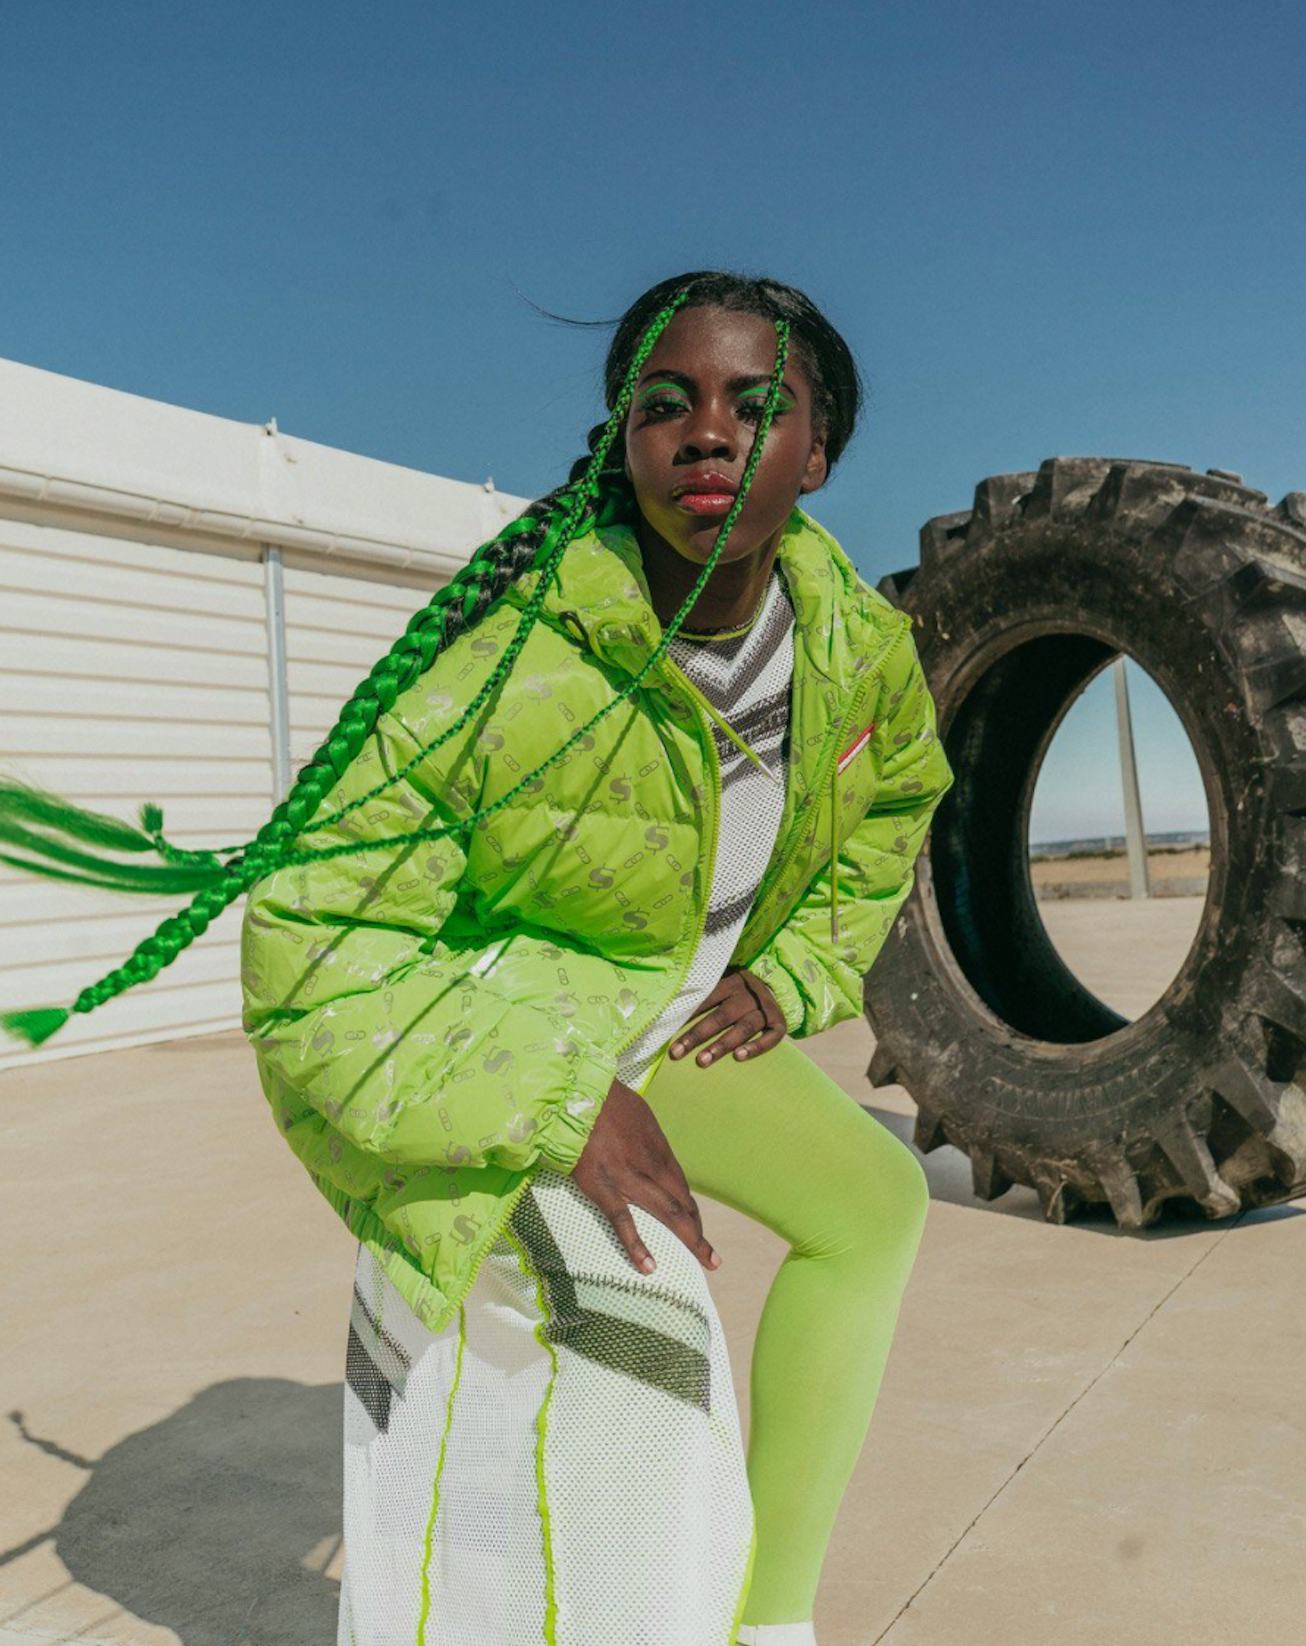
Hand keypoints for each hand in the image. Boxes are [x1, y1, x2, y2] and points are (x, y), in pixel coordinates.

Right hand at [572, 1076, 720, 1276]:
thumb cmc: (605, 1099)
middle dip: (698, 1233)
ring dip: (689, 1240)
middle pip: (682, 1204)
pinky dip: (636, 1245)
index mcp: (659, 1149)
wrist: (576, 1093)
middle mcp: (652, 1165)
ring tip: (704, 1263)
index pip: (681, 1187)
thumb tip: (652, 1155)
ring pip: (666, 1213)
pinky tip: (648, 1266)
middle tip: (713, 1259)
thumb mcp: (639, 1114)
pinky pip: (622, 1220)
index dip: (691, 1211)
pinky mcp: (602, 1187)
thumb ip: (647, 1139)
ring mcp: (628, 1178)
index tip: (698, 1228)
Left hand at [666, 966, 786, 1067]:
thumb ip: (704, 994)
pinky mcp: (780, 1024)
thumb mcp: (725, 984)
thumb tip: (670, 1007)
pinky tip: (738, 1057)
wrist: (780, 986)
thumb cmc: (741, 991)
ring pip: (743, 1029)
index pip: (708, 999)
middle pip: (722, 1017)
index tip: (667, 1030)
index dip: (689, 1015)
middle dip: (697, 1035)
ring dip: (721, 1045)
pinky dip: (756, 1048)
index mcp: (732, 983)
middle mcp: (749, 996)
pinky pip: (770, 1038)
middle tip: (677, 1053)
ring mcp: (766, 1010)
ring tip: (701, 1061)